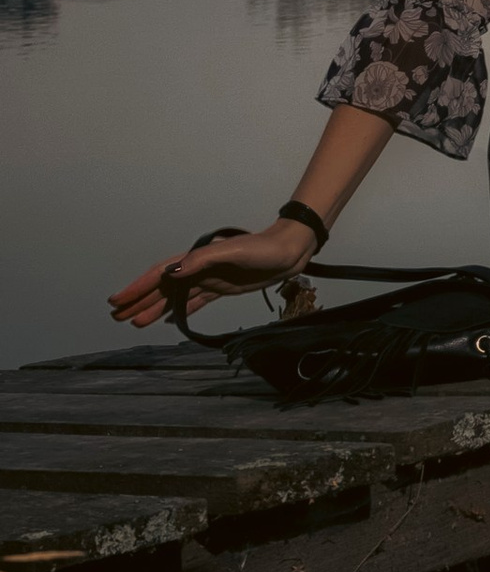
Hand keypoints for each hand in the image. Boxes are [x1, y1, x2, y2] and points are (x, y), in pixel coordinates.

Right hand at [108, 217, 317, 330]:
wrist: (290, 251)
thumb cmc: (263, 249)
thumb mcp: (232, 252)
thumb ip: (201, 260)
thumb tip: (171, 273)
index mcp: (197, 258)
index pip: (160, 274)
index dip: (137, 287)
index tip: (116, 300)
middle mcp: (199, 269)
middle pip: (162, 287)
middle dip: (138, 301)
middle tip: (117, 316)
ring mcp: (210, 279)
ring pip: (174, 297)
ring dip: (154, 309)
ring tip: (134, 322)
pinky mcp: (222, 288)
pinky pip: (193, 301)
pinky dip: (178, 311)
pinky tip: (166, 321)